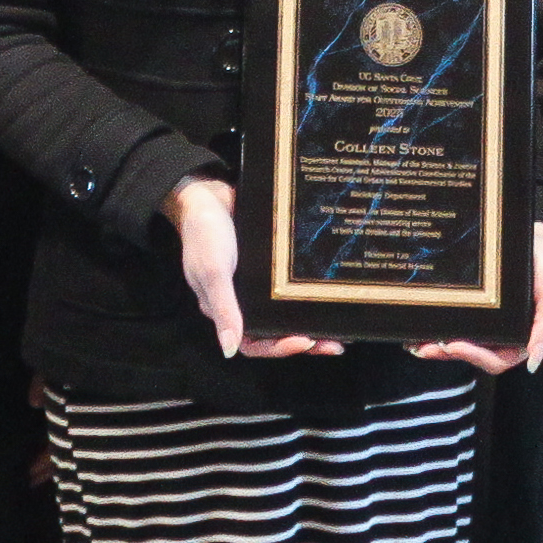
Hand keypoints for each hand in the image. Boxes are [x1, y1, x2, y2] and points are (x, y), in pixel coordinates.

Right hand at [165, 176, 340, 360]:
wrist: (208, 192)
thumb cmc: (204, 233)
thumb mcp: (213, 272)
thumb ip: (223, 310)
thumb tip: (229, 351)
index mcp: (225, 308)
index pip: (253, 343)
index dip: (278, 348)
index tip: (304, 342)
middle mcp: (243, 301)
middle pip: (275, 331)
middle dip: (305, 340)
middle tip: (334, 344)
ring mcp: (258, 283)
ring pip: (286, 311)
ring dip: (310, 320)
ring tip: (338, 328)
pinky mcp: (269, 265)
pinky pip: (289, 285)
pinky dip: (306, 292)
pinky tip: (326, 292)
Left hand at [410, 224, 542, 373]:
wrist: (531, 238)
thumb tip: (533, 360)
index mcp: (522, 338)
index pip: (498, 360)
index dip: (476, 357)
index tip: (453, 345)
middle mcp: (503, 335)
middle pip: (476, 356)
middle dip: (450, 353)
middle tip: (427, 347)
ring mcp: (488, 325)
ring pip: (463, 346)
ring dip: (439, 348)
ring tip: (417, 344)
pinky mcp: (476, 313)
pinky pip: (458, 328)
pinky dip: (439, 332)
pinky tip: (420, 332)